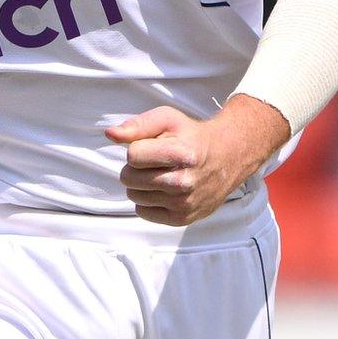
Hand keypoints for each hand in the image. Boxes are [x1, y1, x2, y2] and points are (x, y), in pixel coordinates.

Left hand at [107, 97, 287, 226]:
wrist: (227, 157)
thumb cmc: (190, 136)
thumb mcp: (167, 120)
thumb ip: (137, 125)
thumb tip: (110, 134)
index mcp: (181, 154)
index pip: (132, 156)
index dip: (137, 149)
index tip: (153, 147)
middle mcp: (184, 182)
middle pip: (129, 178)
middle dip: (136, 168)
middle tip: (156, 162)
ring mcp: (184, 203)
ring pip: (133, 195)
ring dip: (141, 185)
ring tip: (161, 175)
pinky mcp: (182, 219)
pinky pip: (143, 212)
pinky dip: (147, 201)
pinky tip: (163, 190)